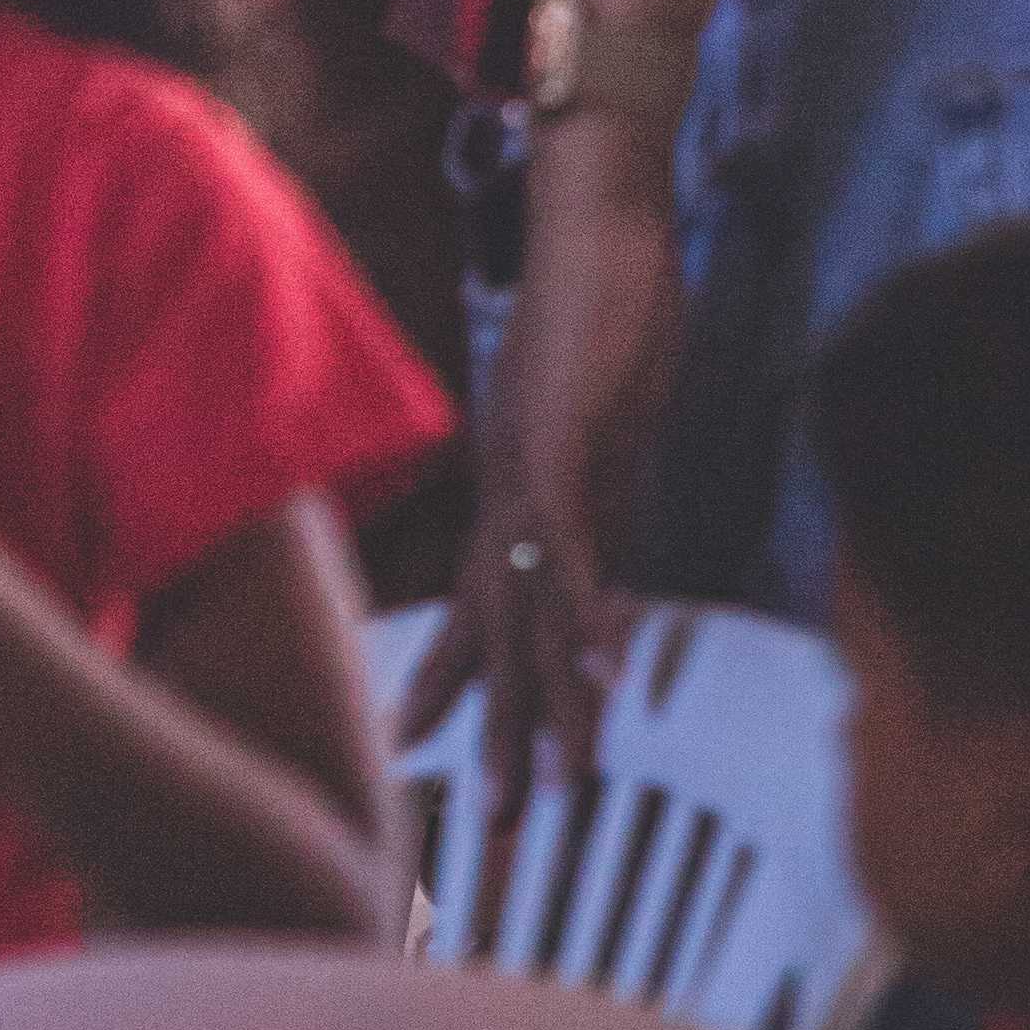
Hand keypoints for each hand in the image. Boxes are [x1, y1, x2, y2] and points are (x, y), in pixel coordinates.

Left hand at [396, 113, 681, 868]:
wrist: (600, 206)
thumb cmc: (605, 294)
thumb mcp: (599, 412)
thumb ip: (595, 480)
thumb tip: (603, 541)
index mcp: (513, 481)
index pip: (478, 599)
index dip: (453, 677)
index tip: (420, 749)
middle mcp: (507, 485)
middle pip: (493, 627)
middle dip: (490, 725)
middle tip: (480, 823)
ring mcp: (530, 464)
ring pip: (530, 605)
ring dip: (546, 700)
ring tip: (551, 786)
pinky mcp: (565, 437)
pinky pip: (577, 543)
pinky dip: (591, 611)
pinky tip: (609, 675)